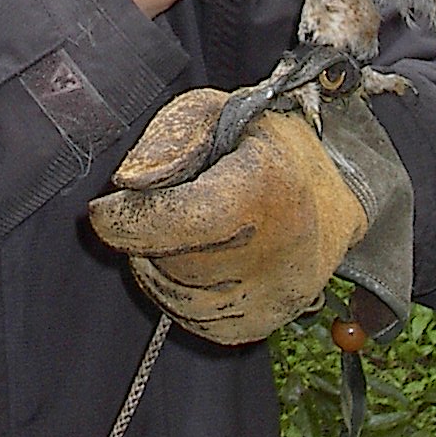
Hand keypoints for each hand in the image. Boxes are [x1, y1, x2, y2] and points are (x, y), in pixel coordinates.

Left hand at [88, 87, 368, 343]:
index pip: (183, 221)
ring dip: (157, 263)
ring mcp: (275, 297)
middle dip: (146, 235)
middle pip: (172, 260)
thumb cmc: (263, 144)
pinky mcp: (263, 324)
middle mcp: (279, 252)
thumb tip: (127, 182)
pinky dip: (176, 291)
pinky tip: (192, 260)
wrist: (332, 190)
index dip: (128, 219)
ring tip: (178, 230)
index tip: (103, 208)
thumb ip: (171, 138)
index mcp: (268, 189)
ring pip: (175, 295)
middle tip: (159, 208)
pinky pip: (192, 319)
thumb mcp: (219, 111)